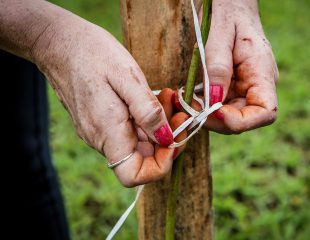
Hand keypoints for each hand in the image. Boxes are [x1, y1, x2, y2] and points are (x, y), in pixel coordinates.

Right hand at [27, 5, 184, 186]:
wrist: (58, 42)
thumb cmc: (91, 53)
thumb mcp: (126, 76)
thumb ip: (147, 111)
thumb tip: (166, 139)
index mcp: (107, 132)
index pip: (133, 176)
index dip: (160, 165)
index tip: (174, 137)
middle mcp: (101, 139)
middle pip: (142, 159)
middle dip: (167, 137)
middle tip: (177, 108)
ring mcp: (99, 131)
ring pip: (138, 143)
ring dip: (159, 125)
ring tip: (165, 96)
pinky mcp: (101, 122)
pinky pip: (129, 130)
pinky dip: (146, 118)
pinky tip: (152, 97)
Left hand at [202, 0, 278, 133]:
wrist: (230, 2)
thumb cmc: (229, 10)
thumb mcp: (221, 33)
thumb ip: (218, 66)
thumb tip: (214, 100)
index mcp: (262, 72)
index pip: (266, 112)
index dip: (242, 121)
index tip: (215, 112)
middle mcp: (256, 85)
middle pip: (243, 119)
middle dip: (216, 120)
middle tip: (191, 109)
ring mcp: (242, 87)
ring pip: (227, 116)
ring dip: (206, 115)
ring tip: (187, 102)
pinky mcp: (229, 87)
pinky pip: (217, 104)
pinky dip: (202, 106)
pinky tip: (189, 97)